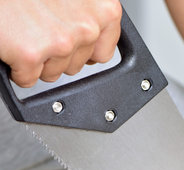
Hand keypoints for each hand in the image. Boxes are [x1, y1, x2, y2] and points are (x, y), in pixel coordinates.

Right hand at [0, 0, 121, 86]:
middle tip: (39, 27)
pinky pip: (27, 78)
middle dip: (57, 53)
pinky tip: (13, 42)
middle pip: (77, 65)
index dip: (83, 51)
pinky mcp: (31, 55)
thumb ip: (89, 17)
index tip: (71, 43)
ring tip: (25, 30)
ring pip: (54, 74)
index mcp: (103, 9)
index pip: (103, 52)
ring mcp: (61, 42)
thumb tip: (94, 40)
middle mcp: (87, 26)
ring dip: (39, 60)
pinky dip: (17, 67)